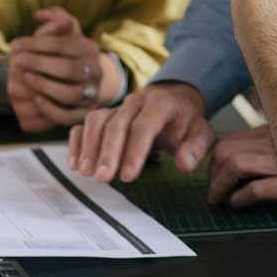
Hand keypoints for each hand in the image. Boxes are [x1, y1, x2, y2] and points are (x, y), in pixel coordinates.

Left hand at [8, 9, 121, 129]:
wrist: (79, 80)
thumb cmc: (63, 53)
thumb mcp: (63, 32)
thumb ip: (54, 18)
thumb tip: (40, 15)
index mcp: (89, 48)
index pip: (64, 44)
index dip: (37, 44)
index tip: (14, 44)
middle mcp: (95, 71)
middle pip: (69, 69)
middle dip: (39, 63)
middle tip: (16, 61)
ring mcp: (92, 93)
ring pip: (71, 94)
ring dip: (45, 85)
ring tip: (25, 77)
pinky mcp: (84, 113)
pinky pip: (69, 116)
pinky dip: (51, 109)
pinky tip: (36, 98)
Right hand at [67, 82, 211, 181]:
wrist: (175, 98)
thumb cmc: (185, 121)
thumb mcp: (201, 132)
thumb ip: (196, 148)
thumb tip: (184, 165)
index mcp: (161, 104)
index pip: (145, 126)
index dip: (135, 151)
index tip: (128, 177)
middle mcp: (136, 102)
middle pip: (117, 124)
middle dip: (108, 152)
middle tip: (102, 177)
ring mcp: (118, 106)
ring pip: (97, 120)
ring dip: (90, 146)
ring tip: (86, 172)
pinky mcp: (105, 113)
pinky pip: (86, 123)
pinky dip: (77, 141)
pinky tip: (75, 163)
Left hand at [207, 124, 276, 207]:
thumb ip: (262, 150)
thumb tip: (225, 167)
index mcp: (272, 132)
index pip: (227, 139)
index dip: (215, 161)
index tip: (215, 176)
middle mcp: (276, 141)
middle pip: (224, 150)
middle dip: (213, 174)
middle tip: (215, 191)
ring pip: (234, 164)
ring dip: (220, 186)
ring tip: (220, 200)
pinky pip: (254, 189)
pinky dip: (240, 198)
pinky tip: (239, 204)